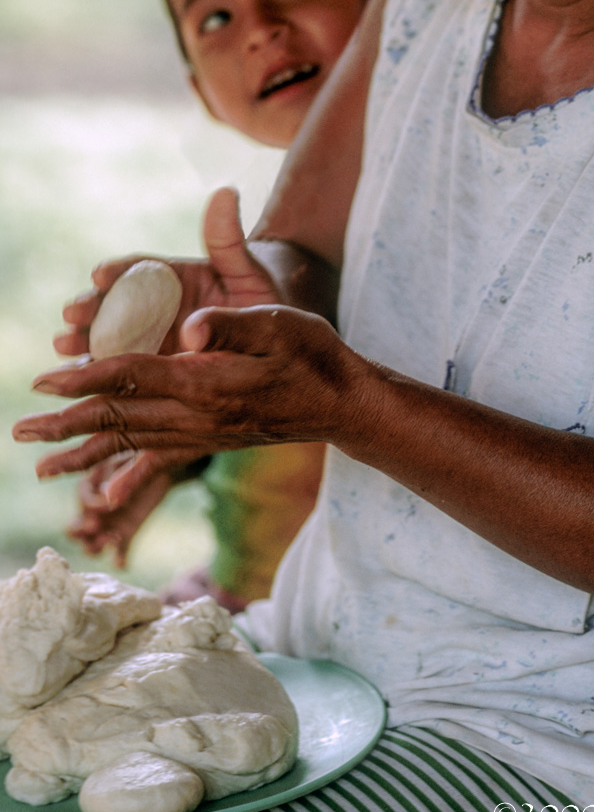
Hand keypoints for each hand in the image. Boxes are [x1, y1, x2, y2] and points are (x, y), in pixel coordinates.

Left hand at [15, 304, 374, 489]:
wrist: (343, 404)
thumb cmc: (314, 354)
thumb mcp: (280, 324)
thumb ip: (231, 324)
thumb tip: (191, 327)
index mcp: (207, 382)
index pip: (133, 377)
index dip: (86, 376)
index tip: (44, 379)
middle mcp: (198, 416)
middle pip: (119, 420)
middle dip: (65, 425)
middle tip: (19, 431)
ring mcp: (203, 434)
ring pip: (130, 444)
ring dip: (82, 452)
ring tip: (41, 464)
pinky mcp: (211, 441)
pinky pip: (155, 459)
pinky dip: (121, 471)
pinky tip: (101, 487)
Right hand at [54, 188, 277, 358]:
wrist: (272, 337)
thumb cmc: (259, 296)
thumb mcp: (245, 267)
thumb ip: (228, 237)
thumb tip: (226, 192)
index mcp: (170, 276)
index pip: (137, 269)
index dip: (117, 271)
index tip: (101, 275)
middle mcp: (152, 304)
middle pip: (111, 302)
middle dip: (88, 307)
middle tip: (73, 313)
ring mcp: (148, 336)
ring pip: (107, 335)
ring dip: (83, 339)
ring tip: (66, 346)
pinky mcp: (148, 367)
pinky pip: (117, 369)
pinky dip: (97, 373)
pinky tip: (78, 382)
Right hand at [67, 450, 208, 563]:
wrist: (162, 467)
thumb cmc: (142, 456)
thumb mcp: (130, 458)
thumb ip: (116, 473)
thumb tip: (102, 493)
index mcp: (90, 485)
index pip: (82, 499)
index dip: (92, 504)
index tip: (110, 503)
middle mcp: (93, 509)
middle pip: (73, 528)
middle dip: (80, 531)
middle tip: (95, 526)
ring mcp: (108, 524)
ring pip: (90, 545)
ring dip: (96, 547)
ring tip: (112, 539)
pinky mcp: (126, 534)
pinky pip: (118, 553)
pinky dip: (118, 560)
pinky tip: (123, 562)